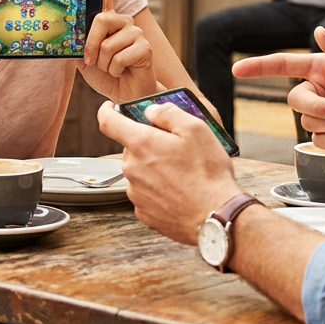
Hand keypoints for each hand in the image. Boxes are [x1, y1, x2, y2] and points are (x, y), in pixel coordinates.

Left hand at [77, 0, 156, 102]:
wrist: (126, 94)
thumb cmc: (107, 74)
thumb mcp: (85, 60)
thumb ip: (77, 46)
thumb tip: (67, 38)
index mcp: (108, 19)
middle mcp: (123, 22)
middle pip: (101, 19)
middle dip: (91, 45)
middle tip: (91, 61)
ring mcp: (136, 33)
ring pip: (108, 45)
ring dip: (103, 64)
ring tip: (112, 68)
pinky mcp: (145, 47)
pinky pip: (119, 58)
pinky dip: (115, 70)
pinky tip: (122, 71)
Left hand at [98, 101, 240, 245]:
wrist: (217, 216)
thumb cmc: (208, 173)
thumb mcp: (196, 129)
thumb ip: (168, 113)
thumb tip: (151, 111)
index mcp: (141, 144)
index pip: (108, 122)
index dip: (107, 111)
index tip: (111, 107)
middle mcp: (132, 169)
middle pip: (131, 148)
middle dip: (148, 144)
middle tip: (175, 148)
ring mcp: (136, 193)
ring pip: (139, 171)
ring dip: (154, 168)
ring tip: (182, 174)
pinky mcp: (144, 212)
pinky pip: (146, 193)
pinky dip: (158, 189)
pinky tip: (179, 191)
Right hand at [233, 27, 324, 153]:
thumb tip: (318, 31)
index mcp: (322, 69)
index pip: (283, 64)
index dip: (258, 66)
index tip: (238, 69)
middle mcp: (319, 90)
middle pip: (295, 100)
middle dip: (319, 108)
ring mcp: (323, 113)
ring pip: (307, 123)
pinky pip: (318, 141)